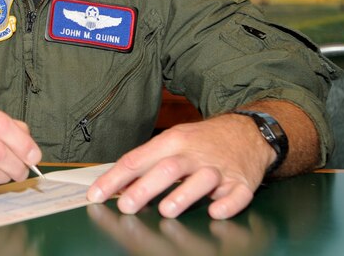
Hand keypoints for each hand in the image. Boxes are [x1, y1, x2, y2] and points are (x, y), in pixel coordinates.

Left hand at [86, 115, 274, 218]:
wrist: (247, 131)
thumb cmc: (202, 140)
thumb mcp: (173, 140)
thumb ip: (147, 161)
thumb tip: (118, 183)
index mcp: (173, 141)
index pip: (138, 158)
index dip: (115, 177)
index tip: (96, 194)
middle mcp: (194, 154)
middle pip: (168, 168)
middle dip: (145, 187)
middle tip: (126, 206)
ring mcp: (219, 169)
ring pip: (202, 179)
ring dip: (184, 194)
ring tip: (166, 210)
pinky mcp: (242, 182)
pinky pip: (237, 194)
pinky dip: (227, 204)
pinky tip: (215, 212)